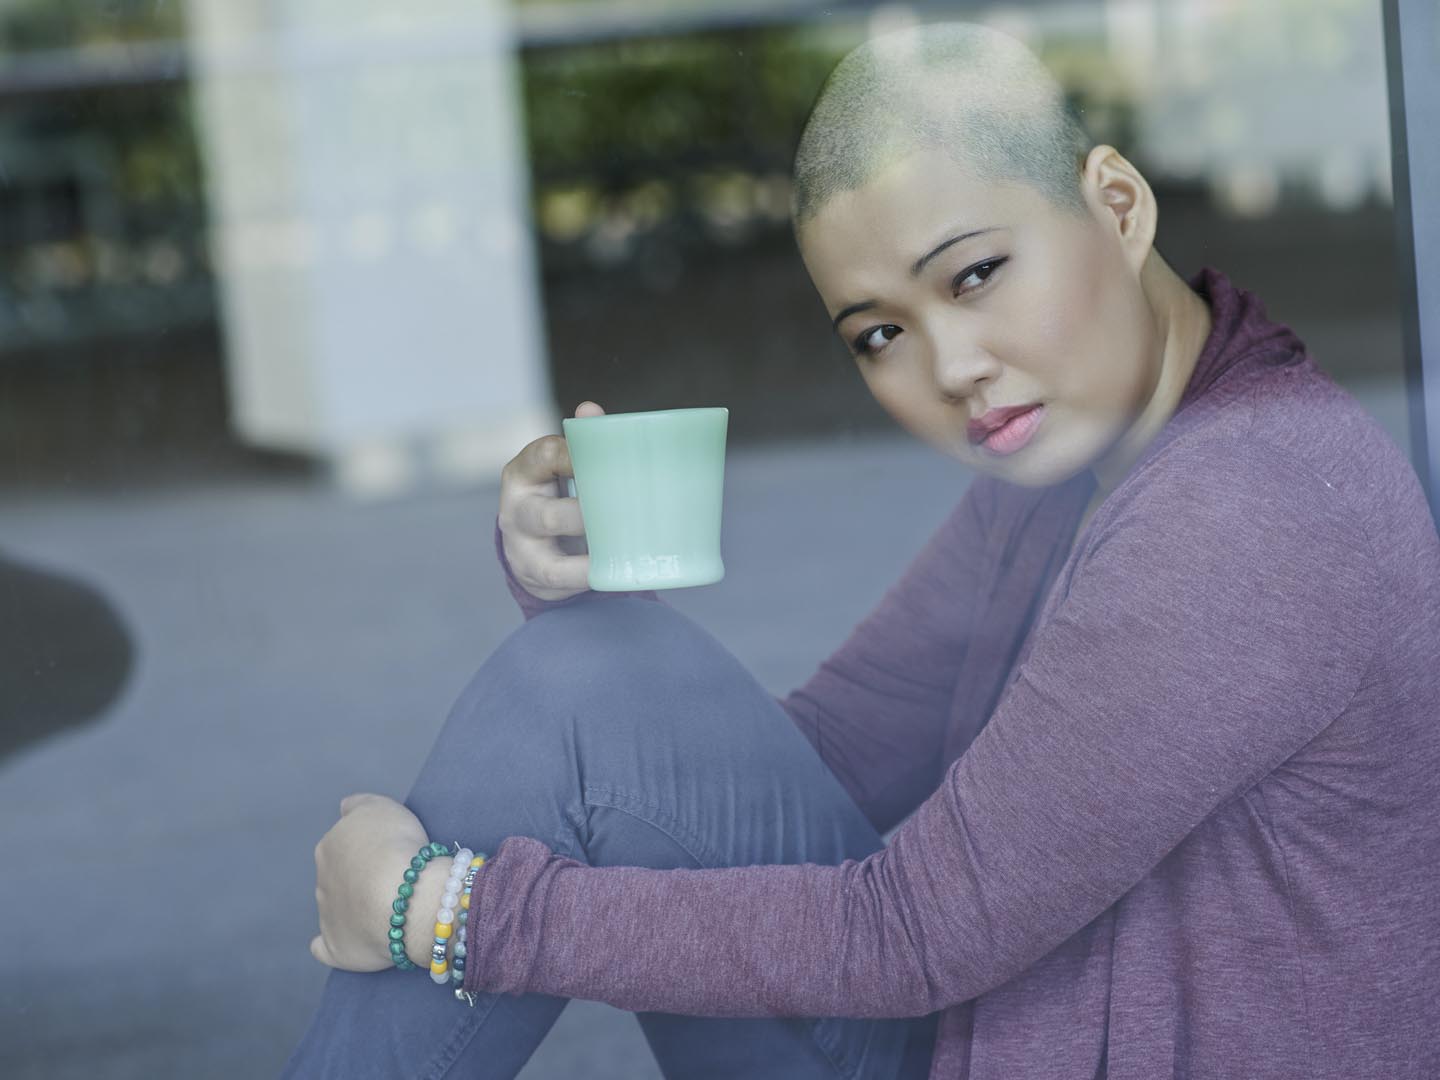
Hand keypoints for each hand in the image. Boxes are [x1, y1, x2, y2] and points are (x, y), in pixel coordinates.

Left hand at [310, 793, 434, 971]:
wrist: (401, 895)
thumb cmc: (394, 846)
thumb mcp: (380, 807)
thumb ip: (359, 805)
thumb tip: (344, 809)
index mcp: (329, 848)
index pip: (342, 845)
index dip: (365, 849)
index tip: (388, 853)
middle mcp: (322, 880)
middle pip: (337, 877)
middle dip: (356, 879)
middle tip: (390, 881)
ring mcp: (327, 916)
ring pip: (335, 908)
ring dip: (352, 908)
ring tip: (385, 910)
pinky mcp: (336, 947)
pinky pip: (325, 948)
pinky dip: (331, 945)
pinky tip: (343, 942)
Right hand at [499, 400, 605, 601]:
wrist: (533, 550)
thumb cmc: (558, 498)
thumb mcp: (563, 471)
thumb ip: (582, 444)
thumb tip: (590, 409)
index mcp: (525, 471)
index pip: (545, 456)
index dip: (573, 456)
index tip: (607, 458)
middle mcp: (516, 506)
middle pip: (547, 510)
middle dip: (583, 511)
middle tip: (623, 508)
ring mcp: (521, 542)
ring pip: (552, 544)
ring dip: (586, 537)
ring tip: (621, 536)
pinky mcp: (533, 571)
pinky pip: (559, 574)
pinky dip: (584, 572)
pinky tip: (609, 568)